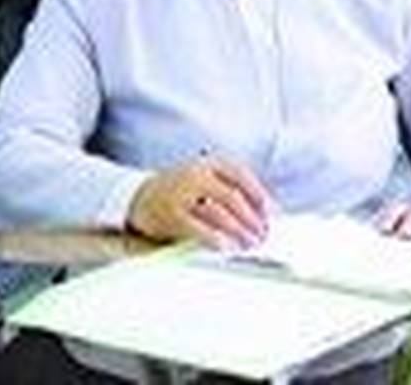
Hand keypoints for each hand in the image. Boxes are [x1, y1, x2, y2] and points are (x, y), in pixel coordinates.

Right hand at [127, 157, 274, 248]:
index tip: (272, 212)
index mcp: (210, 163)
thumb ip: (230, 189)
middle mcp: (197, 175)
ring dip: (239, 231)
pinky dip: (216, 239)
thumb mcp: (205, 178)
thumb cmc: (180, 190)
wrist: (138, 196)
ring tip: (250, 243)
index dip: (260, 195)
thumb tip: (263, 211)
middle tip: (263, 233)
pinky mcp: (172, 215)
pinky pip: (199, 229)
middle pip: (234, 197)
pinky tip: (227, 247)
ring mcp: (183, 194)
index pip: (242, 176)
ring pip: (220, 214)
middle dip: (252, 218)